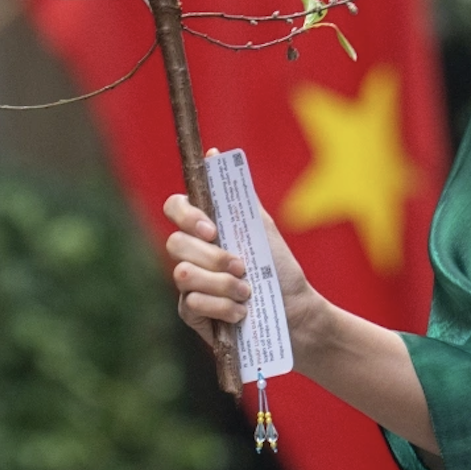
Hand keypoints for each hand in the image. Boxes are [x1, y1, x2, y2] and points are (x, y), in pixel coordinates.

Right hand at [162, 159, 331, 347]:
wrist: (296, 314)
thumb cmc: (280, 271)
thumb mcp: (264, 229)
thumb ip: (240, 197)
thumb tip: (216, 155)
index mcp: (206, 229)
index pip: (175, 208)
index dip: (187, 216)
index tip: (213, 230)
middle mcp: (192, 255)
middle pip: (174, 244)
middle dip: (213, 257)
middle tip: (243, 268)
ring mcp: (189, 285)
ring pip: (182, 275)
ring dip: (222, 284)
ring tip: (247, 293)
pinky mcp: (191, 314)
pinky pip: (191, 304)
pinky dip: (222, 308)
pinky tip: (241, 313)